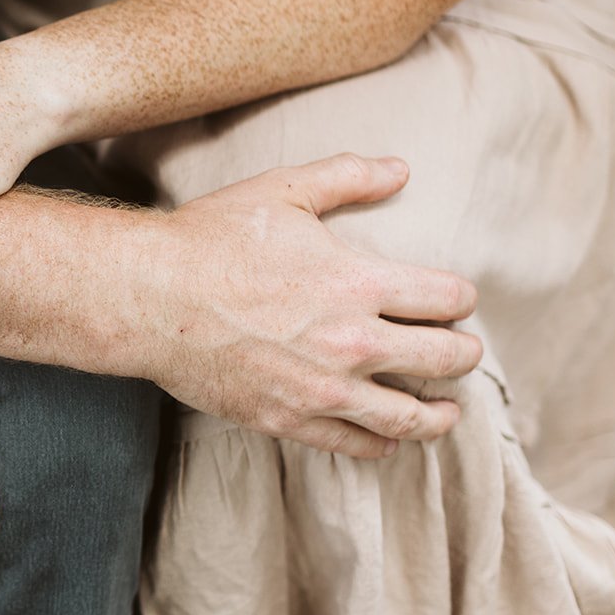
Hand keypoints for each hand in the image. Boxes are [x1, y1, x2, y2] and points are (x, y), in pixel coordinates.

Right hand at [140, 154, 483, 458]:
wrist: (150, 297)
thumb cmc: (211, 239)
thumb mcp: (281, 190)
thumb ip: (347, 177)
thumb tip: (399, 169)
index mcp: (360, 282)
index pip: (447, 298)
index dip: (461, 297)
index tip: (457, 299)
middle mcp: (354, 343)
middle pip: (445, 358)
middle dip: (464, 352)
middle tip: (463, 350)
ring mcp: (324, 388)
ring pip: (410, 416)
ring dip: (439, 413)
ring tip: (446, 410)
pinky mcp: (290, 419)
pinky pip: (357, 445)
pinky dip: (384, 444)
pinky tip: (389, 437)